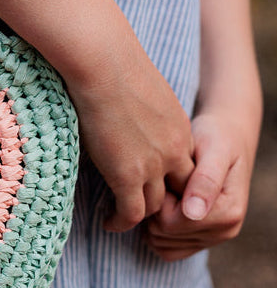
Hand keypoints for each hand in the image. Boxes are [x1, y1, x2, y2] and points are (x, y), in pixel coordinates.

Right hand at [68, 32, 195, 233]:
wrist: (104, 64)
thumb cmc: (113, 66)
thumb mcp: (142, 91)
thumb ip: (142, 111)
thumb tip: (123, 111)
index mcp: (180, 128)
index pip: (183, 167)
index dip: (167, 179)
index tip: (149, 183)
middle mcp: (174, 150)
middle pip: (177, 191)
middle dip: (162, 202)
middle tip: (139, 206)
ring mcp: (153, 165)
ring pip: (155, 206)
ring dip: (139, 215)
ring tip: (120, 217)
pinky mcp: (128, 175)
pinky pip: (130, 213)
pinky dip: (121, 223)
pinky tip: (109, 222)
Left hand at [145, 112, 254, 260]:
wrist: (225, 139)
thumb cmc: (215, 138)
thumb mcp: (213, 150)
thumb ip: (205, 180)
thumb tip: (193, 213)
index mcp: (228, 212)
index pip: (171, 221)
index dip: (161, 198)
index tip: (169, 175)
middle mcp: (224, 231)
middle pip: (162, 232)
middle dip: (156, 206)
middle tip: (167, 180)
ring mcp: (212, 239)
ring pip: (160, 242)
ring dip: (154, 217)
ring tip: (168, 191)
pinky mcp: (200, 241)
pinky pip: (165, 250)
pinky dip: (155, 231)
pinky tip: (163, 206)